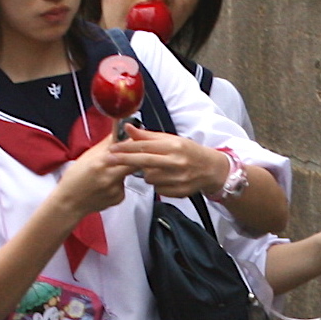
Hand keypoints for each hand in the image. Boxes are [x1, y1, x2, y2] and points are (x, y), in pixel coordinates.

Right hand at [51, 132, 140, 218]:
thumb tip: (119, 130)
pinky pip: (124, 185)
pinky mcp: (119, 197)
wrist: (69, 203)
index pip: (128, 150)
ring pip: (129, 173)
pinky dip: (118, 182)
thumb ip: (107, 143)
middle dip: (135, 156)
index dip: (135, 143)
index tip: (136, 140)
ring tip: (107, 172)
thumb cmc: (75, 179)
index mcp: (101, 162)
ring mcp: (116, 189)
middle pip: (134, 162)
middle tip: (133, 152)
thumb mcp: (88, 156)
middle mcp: (110, 176)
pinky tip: (105, 185)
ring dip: (123, 169)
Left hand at [111, 128, 229, 196]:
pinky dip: (157, 184)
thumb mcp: (171, 139)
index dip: (126, 148)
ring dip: (147, 173)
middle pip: (144, 161)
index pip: (145, 146)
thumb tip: (128, 128)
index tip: (112, 149)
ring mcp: (178, 178)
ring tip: (156, 168)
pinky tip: (165, 178)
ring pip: (149, 178)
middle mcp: (176, 162)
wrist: (211, 169)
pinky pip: (158, 189)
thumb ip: (148, 136)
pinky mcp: (179, 192)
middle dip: (124, 160)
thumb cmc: (189, 152)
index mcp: (174, 146)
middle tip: (109, 159)